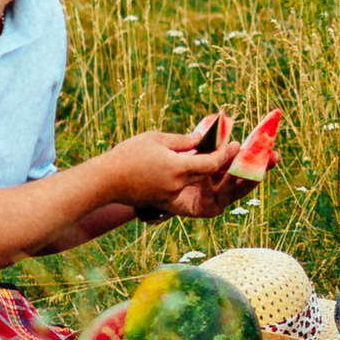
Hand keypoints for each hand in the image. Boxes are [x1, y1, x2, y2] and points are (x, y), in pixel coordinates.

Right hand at [106, 124, 240, 220]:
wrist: (105, 181)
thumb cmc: (127, 155)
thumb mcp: (155, 139)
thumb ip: (182, 139)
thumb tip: (201, 138)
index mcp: (177, 167)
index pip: (211, 162)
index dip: (225, 153)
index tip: (235, 143)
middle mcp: (177, 184)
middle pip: (207, 174)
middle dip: (220, 163)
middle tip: (229, 149)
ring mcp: (170, 195)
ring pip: (195, 181)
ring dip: (204, 170)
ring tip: (211, 156)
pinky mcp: (163, 201)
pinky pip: (182, 188)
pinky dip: (188, 179)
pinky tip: (188, 168)